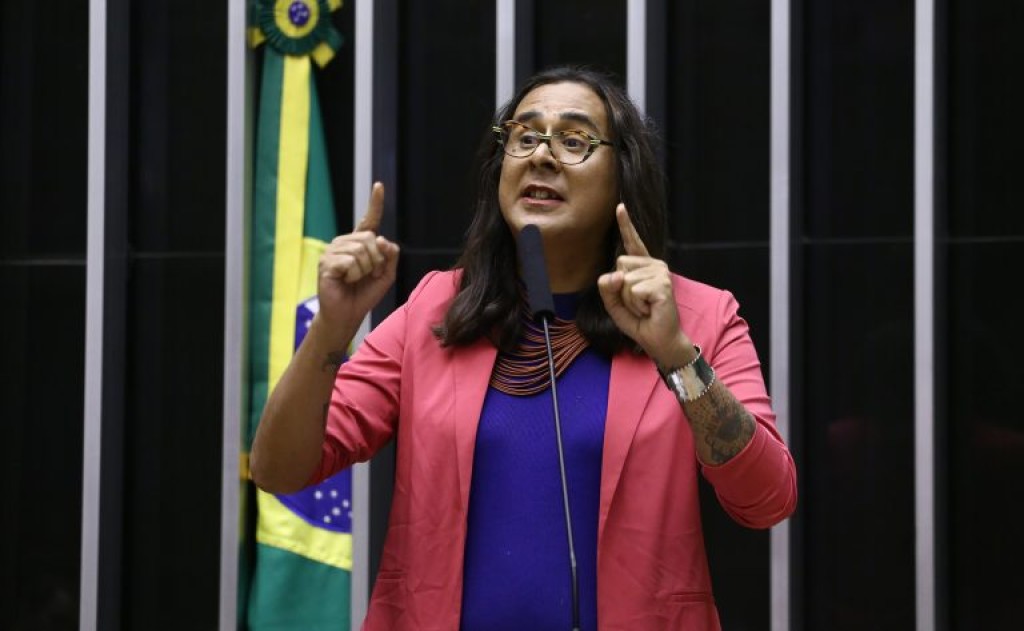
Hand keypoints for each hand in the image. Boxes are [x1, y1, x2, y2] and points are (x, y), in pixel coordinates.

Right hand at [316, 182, 399, 334]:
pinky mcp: (326, 263)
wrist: (347, 314)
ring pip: (361, 251)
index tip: (379, 186)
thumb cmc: (364, 294)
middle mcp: (344, 242)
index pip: (369, 220)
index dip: (375, 203)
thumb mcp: (386, 275)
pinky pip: (351, 262)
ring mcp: (333, 251)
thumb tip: (381, 239)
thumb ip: (390, 256)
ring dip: (365, 270)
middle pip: (370, 239)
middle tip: (367, 275)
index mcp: (359, 243)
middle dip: (376, 261)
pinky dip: (354, 275)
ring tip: (355, 280)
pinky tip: (345, 281)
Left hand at [597, 204, 693, 367]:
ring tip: (645, 307)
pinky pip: (634, 290)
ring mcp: (661, 273)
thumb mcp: (615, 304)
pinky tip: (650, 309)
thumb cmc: (640, 321)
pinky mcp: (663, 284)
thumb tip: (615, 274)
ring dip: (629, 300)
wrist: (659, 340)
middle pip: (619, 264)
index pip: (632, 243)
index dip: (626, 225)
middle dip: (620, 289)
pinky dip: (637, 304)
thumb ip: (607, 288)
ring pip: (625, 280)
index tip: (620, 207)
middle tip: (638, 303)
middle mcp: (654, 265)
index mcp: (643, 267)